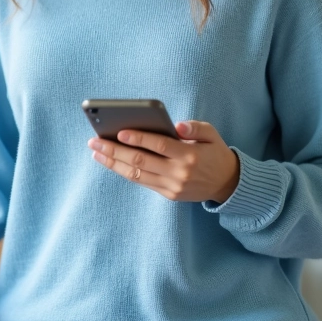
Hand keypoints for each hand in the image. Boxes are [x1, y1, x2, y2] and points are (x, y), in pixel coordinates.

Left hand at [88, 120, 239, 202]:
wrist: (226, 183)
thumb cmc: (214, 152)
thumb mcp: (212, 133)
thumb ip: (195, 127)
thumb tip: (176, 126)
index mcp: (189, 155)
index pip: (160, 146)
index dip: (139, 139)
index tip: (119, 132)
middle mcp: (178, 173)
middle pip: (141, 161)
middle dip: (115, 151)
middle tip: (95, 141)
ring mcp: (172, 186)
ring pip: (137, 174)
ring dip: (113, 163)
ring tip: (96, 152)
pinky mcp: (168, 194)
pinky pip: (142, 182)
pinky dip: (124, 172)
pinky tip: (112, 162)